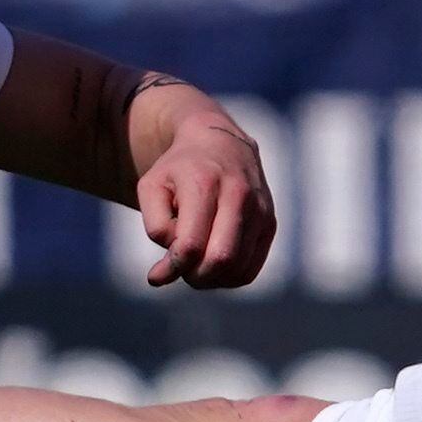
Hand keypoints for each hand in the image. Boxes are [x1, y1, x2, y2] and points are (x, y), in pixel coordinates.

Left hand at [135, 111, 275, 289]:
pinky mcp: (270, 223)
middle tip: (181, 269)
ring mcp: (259, 210)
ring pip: (237, 269)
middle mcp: (238, 195)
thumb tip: (169, 268)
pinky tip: (213, 265)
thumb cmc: (179, 170)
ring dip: (210, 279)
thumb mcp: (152, 187)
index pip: (191, 244)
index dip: (172, 267)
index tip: (156, 274)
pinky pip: (250, 269)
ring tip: (195, 265)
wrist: (220, 143)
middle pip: (220, 259)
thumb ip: (155, 226)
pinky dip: (228, 278)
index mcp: (204, 183)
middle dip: (194, 276)